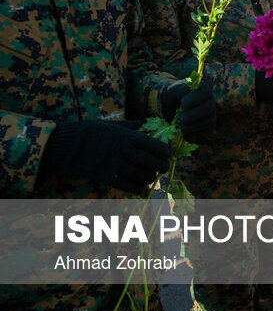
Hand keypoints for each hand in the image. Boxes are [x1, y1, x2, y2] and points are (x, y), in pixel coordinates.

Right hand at [41, 120, 170, 193]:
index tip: (169, 153)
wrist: (65, 145)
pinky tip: (143, 188)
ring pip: (141, 175)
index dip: (164, 150)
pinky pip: (127, 185)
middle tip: (164, 167)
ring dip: (150, 178)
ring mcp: (114, 164)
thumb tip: (142, 122)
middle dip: (161, 166)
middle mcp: (123, 151)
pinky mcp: (106, 176)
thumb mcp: (110, 124)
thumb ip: (128, 125)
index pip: (152, 144)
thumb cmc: (88, 131)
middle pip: (149, 161)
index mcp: (125, 136)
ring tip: (152, 176)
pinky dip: (138, 188)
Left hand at [160, 78, 216, 141]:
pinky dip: (195, 135)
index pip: (205, 92)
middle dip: (192, 116)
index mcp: (204, 89)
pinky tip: (184, 134)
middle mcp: (210, 101)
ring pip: (209, 122)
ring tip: (180, 126)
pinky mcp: (209, 127)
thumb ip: (180, 89)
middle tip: (180, 118)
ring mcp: (211, 114)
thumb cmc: (174, 96)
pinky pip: (206, 132)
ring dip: (193, 126)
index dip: (194, 99)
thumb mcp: (173, 89)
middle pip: (208, 109)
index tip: (182, 103)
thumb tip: (186, 94)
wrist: (173, 107)